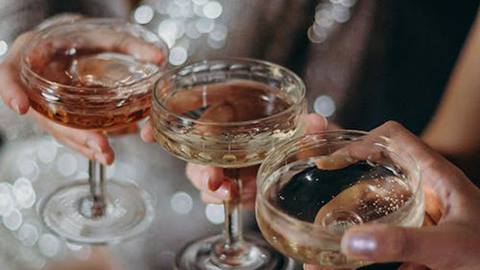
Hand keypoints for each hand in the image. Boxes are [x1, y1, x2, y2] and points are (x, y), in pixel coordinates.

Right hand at [1, 17, 164, 164]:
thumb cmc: (75, 38)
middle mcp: (32, 88)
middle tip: (100, 143)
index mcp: (27, 60)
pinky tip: (105, 153)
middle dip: (71, 133)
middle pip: (43, 115)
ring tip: (106, 155)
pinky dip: (88, 143)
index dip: (10, 91)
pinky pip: (69, 133)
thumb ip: (125, 44)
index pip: (7, 75)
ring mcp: (45, 107)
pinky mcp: (60, 117)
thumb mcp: (96, 34)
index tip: (20, 106)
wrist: (65, 48)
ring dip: (82, 145)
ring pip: (58, 130)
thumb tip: (160, 57)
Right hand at [142, 113, 327, 207]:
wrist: (310, 154)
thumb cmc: (305, 130)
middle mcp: (227, 130)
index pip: (204, 111)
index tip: (152, 131)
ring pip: (203, 171)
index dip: (174, 119)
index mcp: (238, 105)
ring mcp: (228, 156)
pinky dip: (220, 197)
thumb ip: (309, 128)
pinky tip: (231, 199)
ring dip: (210, 186)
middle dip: (200, 167)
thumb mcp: (309, 128)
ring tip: (228, 194)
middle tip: (215, 181)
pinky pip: (218, 189)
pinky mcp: (232, 178)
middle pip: (198, 148)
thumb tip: (315, 122)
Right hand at [305, 121, 479, 269]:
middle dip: (342, 198)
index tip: (329, 161)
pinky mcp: (424, 245)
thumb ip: (404, 243)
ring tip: (324, 248)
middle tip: (320, 219)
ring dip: (350, 230)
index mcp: (435, 176)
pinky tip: (348, 268)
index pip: (391, 139)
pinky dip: (367, 255)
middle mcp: (425, 193)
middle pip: (374, 181)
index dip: (359, 142)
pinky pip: (388, 244)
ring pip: (377, 216)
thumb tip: (351, 242)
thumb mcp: (452, 246)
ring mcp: (423, 220)